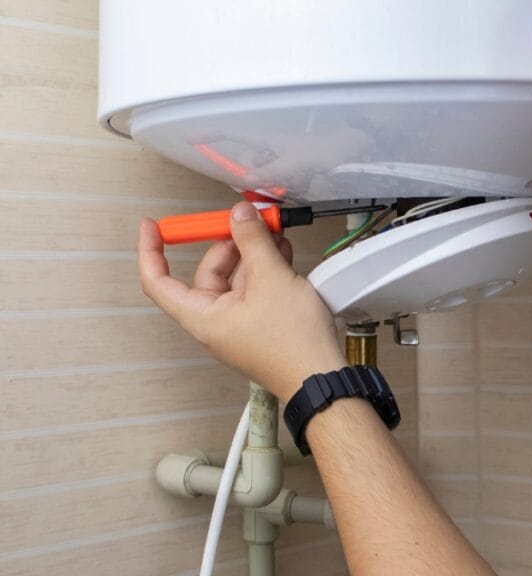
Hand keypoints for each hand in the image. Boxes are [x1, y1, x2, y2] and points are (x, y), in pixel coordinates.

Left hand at [138, 201, 346, 399]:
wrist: (321, 374)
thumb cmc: (293, 343)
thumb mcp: (272, 278)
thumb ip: (252, 241)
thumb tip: (239, 215)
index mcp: (203, 317)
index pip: (158, 282)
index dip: (152, 250)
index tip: (152, 226)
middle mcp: (216, 322)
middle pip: (208, 273)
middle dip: (228, 244)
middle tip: (247, 222)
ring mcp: (239, 324)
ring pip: (235, 279)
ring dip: (252, 254)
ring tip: (274, 235)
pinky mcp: (260, 324)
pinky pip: (254, 289)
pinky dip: (265, 269)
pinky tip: (282, 253)